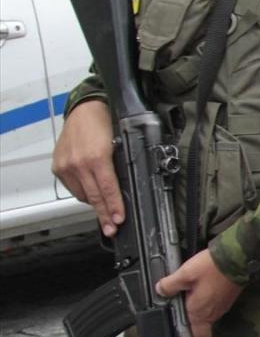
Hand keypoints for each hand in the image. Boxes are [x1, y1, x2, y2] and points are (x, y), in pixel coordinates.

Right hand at [52, 100, 123, 236]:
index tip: (119, 219)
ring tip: (105, 212)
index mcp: (97, 157)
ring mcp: (66, 166)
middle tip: (111, 228)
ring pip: (82, 194)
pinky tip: (91, 194)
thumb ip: (120, 166)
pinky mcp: (58, 166)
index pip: (108, 189)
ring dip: (94, 204)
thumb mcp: (120, 144)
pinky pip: (72, 187)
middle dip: (104, 215)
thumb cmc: (105, 122)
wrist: (84, 109)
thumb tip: (125, 188)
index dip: (114, 206)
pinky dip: (82, 192)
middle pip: (94, 196)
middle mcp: (78, 163)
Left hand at [155, 249, 242, 336]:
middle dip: (194, 333)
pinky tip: (199, 296)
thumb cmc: (213, 268)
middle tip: (185, 333)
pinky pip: (214, 308)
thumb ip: (170, 284)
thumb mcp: (185, 274)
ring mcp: (222, 305)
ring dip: (198, 317)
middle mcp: (212, 313)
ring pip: (207, 317)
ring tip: (187, 310)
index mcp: (199, 312)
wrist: (238, 258)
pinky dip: (205, 307)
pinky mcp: (227, 297)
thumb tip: (160, 291)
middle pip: (202, 329)